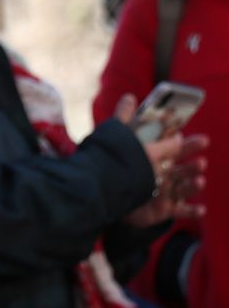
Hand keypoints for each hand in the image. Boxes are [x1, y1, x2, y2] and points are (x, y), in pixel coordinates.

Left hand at [117, 94, 209, 226]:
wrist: (104, 194)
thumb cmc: (118, 165)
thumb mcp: (120, 140)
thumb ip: (125, 119)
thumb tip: (129, 97)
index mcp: (156, 158)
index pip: (175, 149)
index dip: (187, 144)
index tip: (202, 139)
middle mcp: (164, 174)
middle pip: (184, 167)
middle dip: (194, 162)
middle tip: (203, 157)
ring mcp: (165, 192)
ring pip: (184, 187)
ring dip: (194, 183)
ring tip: (199, 178)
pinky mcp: (164, 209)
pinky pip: (181, 211)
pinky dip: (192, 210)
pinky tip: (201, 208)